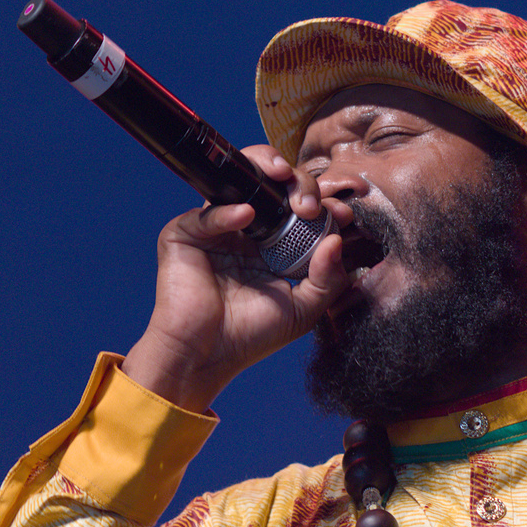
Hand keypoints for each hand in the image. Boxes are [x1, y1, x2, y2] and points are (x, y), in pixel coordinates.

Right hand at [121, 146, 349, 411]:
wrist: (206, 357)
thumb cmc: (252, 335)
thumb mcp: (304, 309)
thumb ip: (327, 278)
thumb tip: (337, 239)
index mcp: (277, 243)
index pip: (302, 208)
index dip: (323, 203)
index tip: (342, 213)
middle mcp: (248, 229)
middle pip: (276, 186)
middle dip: (301, 184)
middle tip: (312, 205)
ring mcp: (216, 228)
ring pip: (239, 180)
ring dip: (265, 169)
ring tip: (285, 180)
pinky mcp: (185, 234)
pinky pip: (206, 213)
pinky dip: (225, 212)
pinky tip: (246, 215)